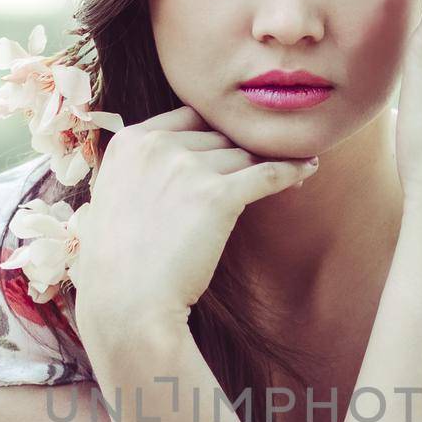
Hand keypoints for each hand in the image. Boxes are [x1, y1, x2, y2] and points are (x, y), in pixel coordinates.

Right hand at [72, 107, 316, 327]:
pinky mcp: (217, 196)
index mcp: (130, 142)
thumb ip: (140, 172)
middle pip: (218, 136)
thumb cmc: (122, 265)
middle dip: (241, 153)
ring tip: (291, 173)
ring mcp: (187, 168)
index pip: (187, 118)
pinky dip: (291, 170)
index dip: (213, 134)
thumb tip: (172, 164)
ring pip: (243, 155)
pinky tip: (308, 168)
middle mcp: (156, 146)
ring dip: (267, 163)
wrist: (129, 303)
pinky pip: (268, 173)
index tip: (232, 147)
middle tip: (264, 167)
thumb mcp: (114, 200)